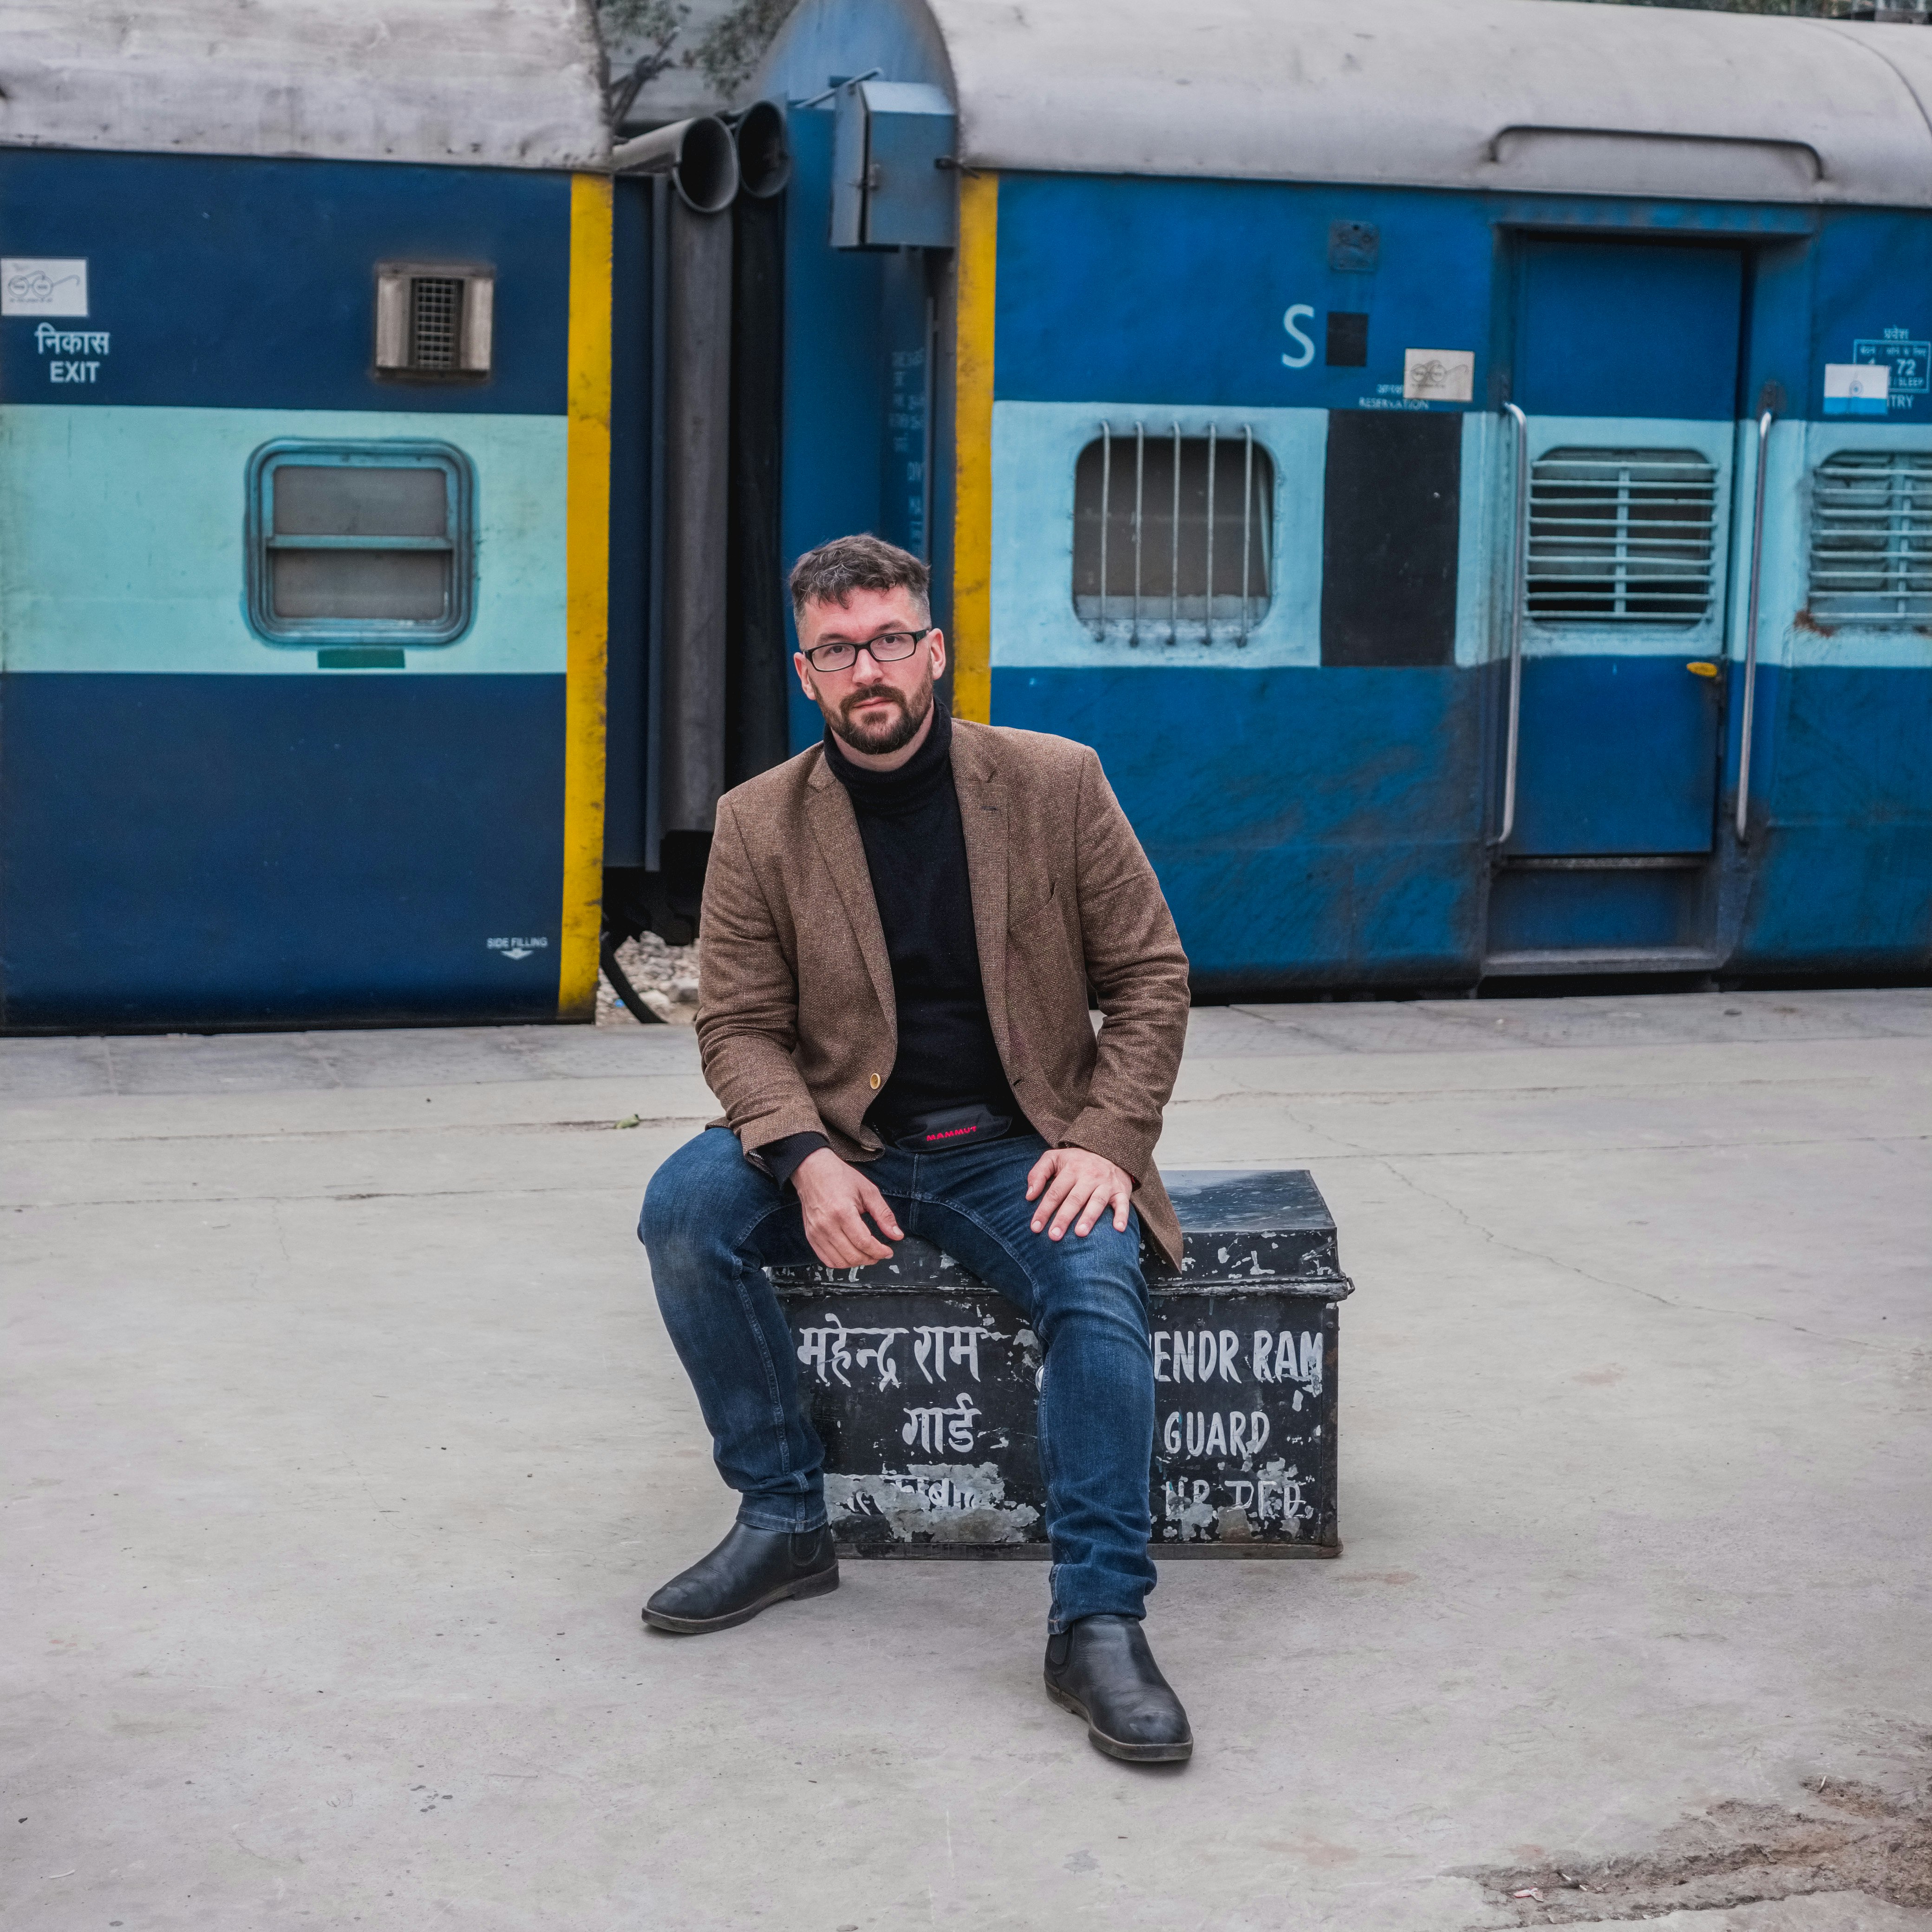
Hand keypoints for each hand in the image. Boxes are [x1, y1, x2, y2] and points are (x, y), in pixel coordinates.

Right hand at [792, 1148, 902, 1267]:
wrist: (812, 1170)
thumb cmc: (840, 1177)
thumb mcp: (868, 1191)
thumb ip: (883, 1214)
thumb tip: (897, 1234)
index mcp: (842, 1212)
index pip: (863, 1242)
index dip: (879, 1251)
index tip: (888, 1252)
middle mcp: (826, 1225)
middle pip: (852, 1255)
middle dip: (871, 1258)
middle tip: (880, 1254)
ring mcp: (816, 1232)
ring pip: (839, 1262)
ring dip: (857, 1262)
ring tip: (867, 1255)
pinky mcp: (810, 1236)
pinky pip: (826, 1259)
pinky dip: (841, 1262)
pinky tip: (851, 1254)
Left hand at [1025, 1146, 1133, 1240]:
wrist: (1109, 1151)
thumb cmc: (1077, 1161)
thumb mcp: (1054, 1158)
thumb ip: (1038, 1173)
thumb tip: (1029, 1195)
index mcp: (1072, 1169)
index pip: (1055, 1192)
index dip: (1044, 1210)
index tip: (1035, 1227)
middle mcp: (1089, 1176)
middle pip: (1074, 1199)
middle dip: (1063, 1218)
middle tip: (1054, 1236)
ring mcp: (1106, 1184)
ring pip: (1097, 1202)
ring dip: (1089, 1218)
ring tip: (1079, 1234)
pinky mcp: (1121, 1191)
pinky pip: (1123, 1204)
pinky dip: (1122, 1216)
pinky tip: (1118, 1229)